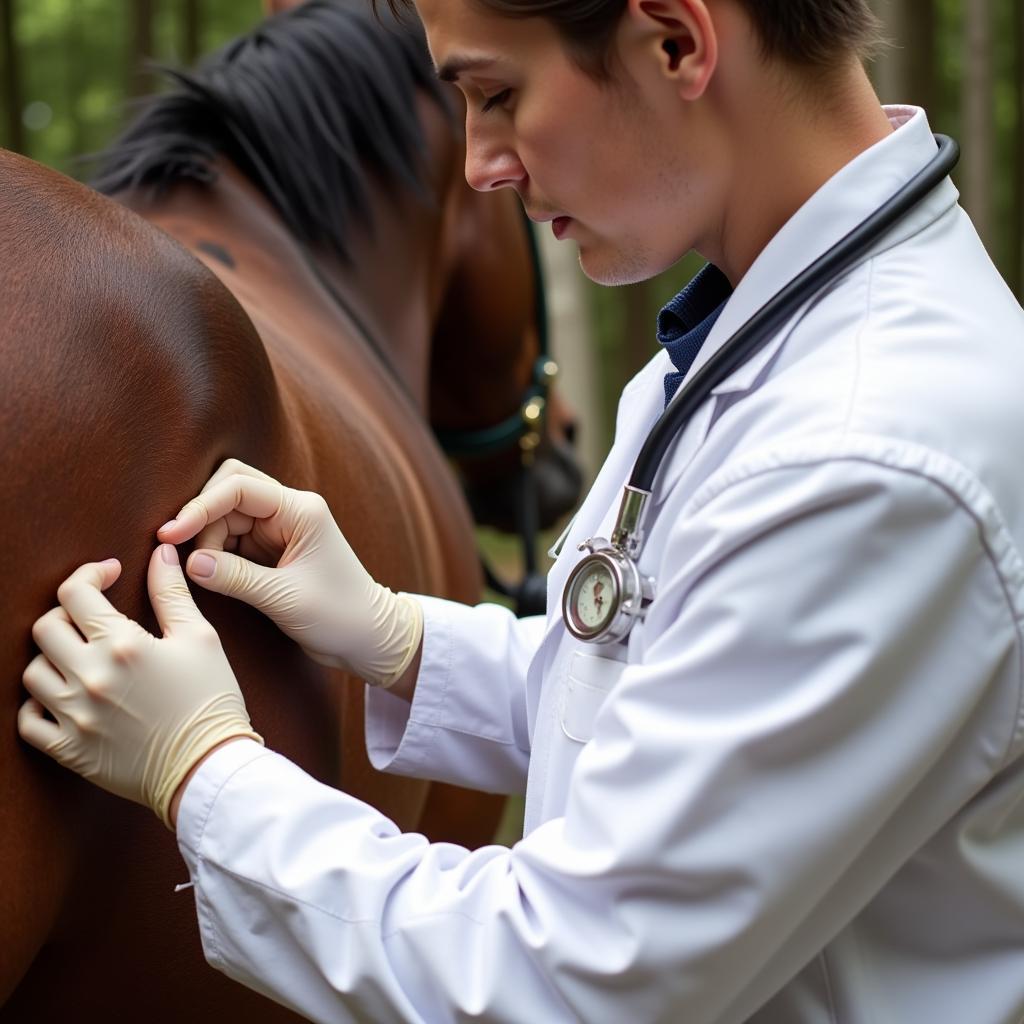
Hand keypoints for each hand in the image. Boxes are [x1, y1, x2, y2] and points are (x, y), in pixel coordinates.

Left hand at [18, 547, 261, 828]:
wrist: (209, 767)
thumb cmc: (211, 700)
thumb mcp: (200, 638)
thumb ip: (172, 593)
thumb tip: (160, 553)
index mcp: (122, 645)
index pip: (76, 593)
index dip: (89, 574)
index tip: (107, 576)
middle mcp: (90, 677)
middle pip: (45, 627)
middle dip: (68, 614)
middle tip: (93, 619)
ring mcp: (74, 716)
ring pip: (32, 671)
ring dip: (53, 658)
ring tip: (81, 659)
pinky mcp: (69, 750)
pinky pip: (28, 720)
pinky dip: (38, 705)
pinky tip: (64, 697)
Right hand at [156, 459, 422, 688]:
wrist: (368, 638)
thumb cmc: (339, 615)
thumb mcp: (284, 599)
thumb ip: (234, 578)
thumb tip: (189, 563)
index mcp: (301, 510)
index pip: (239, 487)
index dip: (200, 507)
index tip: (172, 535)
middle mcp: (290, 511)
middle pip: (229, 489)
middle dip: (202, 516)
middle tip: (182, 553)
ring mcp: (280, 529)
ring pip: (227, 515)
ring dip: (206, 537)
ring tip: (201, 573)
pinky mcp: (271, 550)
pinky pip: (232, 538)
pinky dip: (214, 550)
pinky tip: (206, 572)